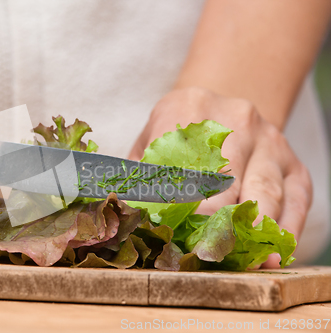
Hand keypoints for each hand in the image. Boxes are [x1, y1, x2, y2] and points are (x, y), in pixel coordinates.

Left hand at [129, 87, 311, 267]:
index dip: (174, 202)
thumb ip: (135, 173)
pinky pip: (295, 200)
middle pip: (224, 180)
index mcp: (188, 109)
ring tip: (241, 261)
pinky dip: (284, 230)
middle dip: (212, 222)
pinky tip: (270, 254)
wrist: (224, 105)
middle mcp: (236, 120)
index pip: (180, 163)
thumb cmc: (179, 133)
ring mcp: (270, 141)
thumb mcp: (151, 139)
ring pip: (264, 192)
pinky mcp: (294, 163)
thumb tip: (120, 210)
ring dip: (251, 231)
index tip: (169, 234)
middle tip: (201, 253)